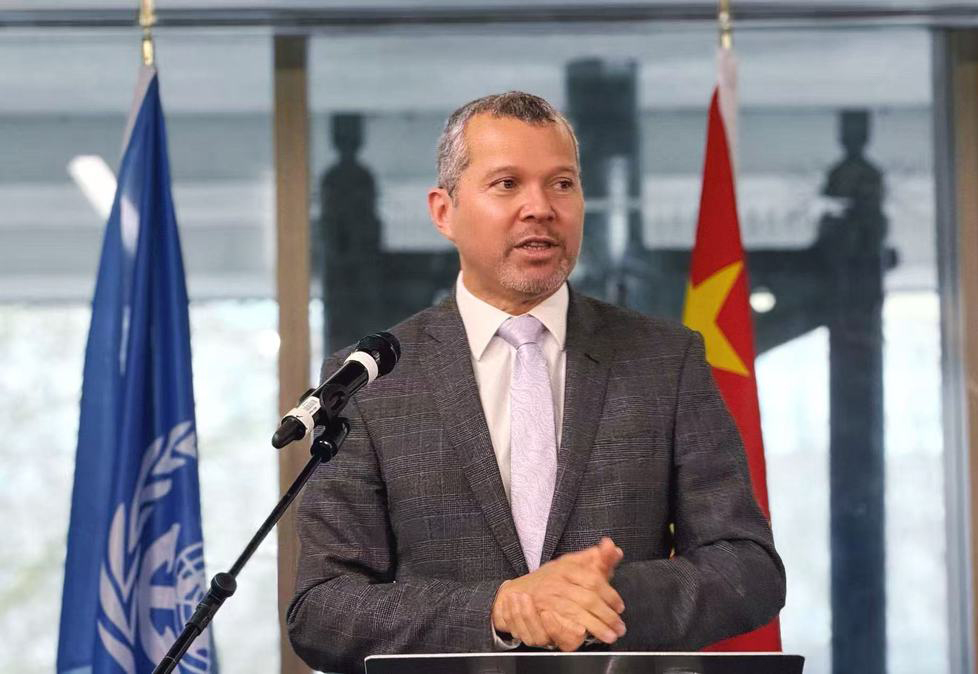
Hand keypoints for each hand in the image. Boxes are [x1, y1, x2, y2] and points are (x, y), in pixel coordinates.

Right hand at [492, 537, 625, 650]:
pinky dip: (571, 631)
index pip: (593, 580)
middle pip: (587, 599)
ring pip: (576, 614)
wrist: (514, 593)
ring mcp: (546, 600)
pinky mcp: (539, 617)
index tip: (620, 607)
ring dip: (595, 627)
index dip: (609, 595)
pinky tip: (584, 636)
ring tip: (609, 636)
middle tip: (619, 627)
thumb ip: (595, 559)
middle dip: (606, 615)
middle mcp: (556, 583)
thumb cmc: (549, 579)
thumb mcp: (570, 565)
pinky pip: (558, 627)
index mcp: (565, 568)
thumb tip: (613, 546)